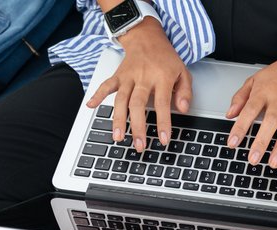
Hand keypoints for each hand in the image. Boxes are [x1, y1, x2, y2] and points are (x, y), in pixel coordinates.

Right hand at [85, 20, 191, 152]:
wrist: (147, 38)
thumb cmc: (166, 58)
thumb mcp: (183, 72)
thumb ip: (185, 91)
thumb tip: (182, 109)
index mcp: (161, 77)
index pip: (162, 103)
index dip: (163, 122)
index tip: (163, 139)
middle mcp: (143, 78)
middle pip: (138, 104)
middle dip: (138, 127)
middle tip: (139, 145)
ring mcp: (128, 77)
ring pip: (121, 99)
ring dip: (118, 119)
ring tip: (118, 137)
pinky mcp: (118, 75)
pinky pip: (106, 85)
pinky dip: (97, 95)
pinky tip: (91, 106)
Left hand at [225, 55, 276, 167]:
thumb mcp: (255, 79)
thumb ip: (240, 97)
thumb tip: (229, 114)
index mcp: (264, 92)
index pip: (249, 111)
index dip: (240, 128)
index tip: (232, 143)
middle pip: (270, 123)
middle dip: (261, 142)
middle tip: (252, 159)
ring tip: (273, 163)